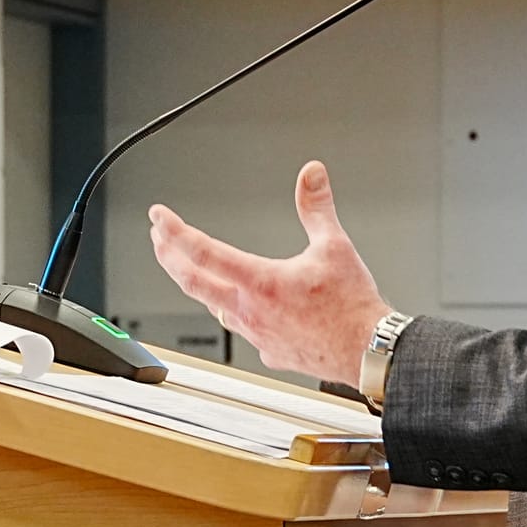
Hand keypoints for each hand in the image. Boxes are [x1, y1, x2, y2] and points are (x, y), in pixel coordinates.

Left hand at [148, 161, 391, 384]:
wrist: (367, 350)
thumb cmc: (353, 307)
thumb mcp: (335, 246)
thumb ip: (316, 207)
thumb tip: (311, 175)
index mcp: (260, 282)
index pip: (203, 251)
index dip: (175, 230)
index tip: (159, 217)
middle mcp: (250, 311)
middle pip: (192, 282)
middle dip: (168, 256)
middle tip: (158, 239)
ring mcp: (256, 334)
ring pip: (211, 306)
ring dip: (195, 283)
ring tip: (188, 269)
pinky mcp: (269, 350)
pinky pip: (240, 328)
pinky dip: (230, 310)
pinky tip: (236, 307)